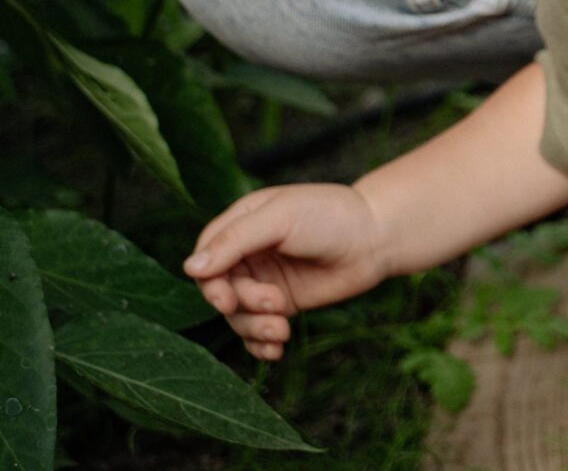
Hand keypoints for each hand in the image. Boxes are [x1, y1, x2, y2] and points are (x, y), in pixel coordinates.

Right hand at [184, 183, 391, 359]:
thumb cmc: (331, 216)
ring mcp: (264, 280)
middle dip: (242, 304)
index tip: (226, 298)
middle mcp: (248, 254)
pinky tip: (276, 350)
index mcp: (242, 223)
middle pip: (220, 291)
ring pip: (237, 315)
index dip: (209, 281)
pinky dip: (261, 344)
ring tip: (282, 329)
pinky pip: (257, 331)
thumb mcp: (281, 218)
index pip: (205, 257)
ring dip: (254, 327)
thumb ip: (236, 240)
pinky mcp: (283, 303)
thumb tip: (190, 268)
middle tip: (274, 304)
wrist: (377, 238)